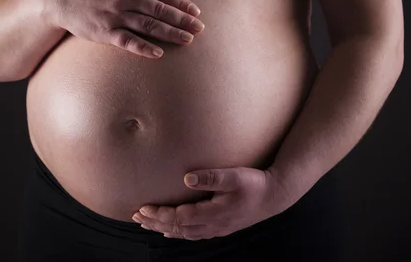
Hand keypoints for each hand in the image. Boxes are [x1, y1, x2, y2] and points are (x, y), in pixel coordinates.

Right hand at [46, 0, 204, 57]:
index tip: (196, 12)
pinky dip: (143, 47)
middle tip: (200, 29)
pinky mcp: (105, 32)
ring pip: (148, 25)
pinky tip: (158, 53)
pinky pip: (127, 41)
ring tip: (187, 40)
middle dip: (182, 20)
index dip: (181, 3)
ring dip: (169, 33)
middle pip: (159, 10)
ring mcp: (115, 15)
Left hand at [132, 167, 286, 240]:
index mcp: (213, 213)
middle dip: (155, 223)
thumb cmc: (254, 184)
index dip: (159, 215)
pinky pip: (193, 234)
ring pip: (184, 233)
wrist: (274, 196)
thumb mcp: (234, 176)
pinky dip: (178, 233)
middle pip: (177, 229)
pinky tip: (171, 232)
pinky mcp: (220, 226)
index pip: (179, 218)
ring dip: (164, 228)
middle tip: (136, 217)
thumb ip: (211, 177)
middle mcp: (212, 225)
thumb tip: (186, 178)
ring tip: (146, 224)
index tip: (143, 208)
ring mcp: (216, 228)